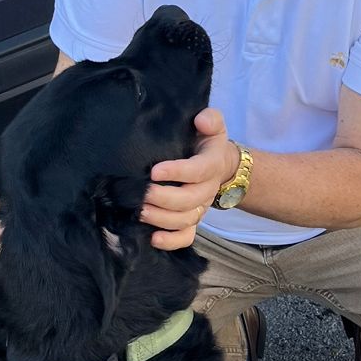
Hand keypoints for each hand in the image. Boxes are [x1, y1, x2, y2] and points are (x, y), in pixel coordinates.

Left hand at [143, 108, 236, 250]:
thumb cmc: (206, 141)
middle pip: (189, 200)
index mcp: (211, 164)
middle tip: (142, 193)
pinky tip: (153, 239)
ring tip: (140, 212)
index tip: (154, 171)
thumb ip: (211, 118)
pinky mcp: (193, 220)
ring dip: (162, 219)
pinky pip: (187, 237)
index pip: (197, 171)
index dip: (177, 173)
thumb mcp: (212, 124)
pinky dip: (171, 241)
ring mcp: (200, 207)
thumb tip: (201, 120)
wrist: (219, 163)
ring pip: (186, 220)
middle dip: (163, 199)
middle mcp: (207, 189)